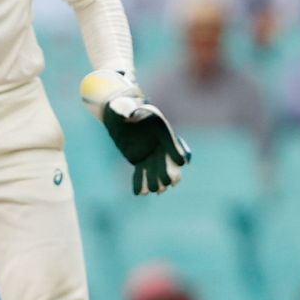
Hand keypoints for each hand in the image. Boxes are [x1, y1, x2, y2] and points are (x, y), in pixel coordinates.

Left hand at [81, 70, 190, 195]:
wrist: (118, 112)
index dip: (177, 152)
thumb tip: (127, 116)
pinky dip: (140, 183)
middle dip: (169, 172)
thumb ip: (127, 110)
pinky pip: (141, 173)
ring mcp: (149, 153)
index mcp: (160, 129)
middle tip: (168, 182)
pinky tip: (139, 193)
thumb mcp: (123, 105)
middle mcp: (158, 144)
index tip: (182, 162)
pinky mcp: (139, 160)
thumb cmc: (122, 106)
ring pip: (156, 171)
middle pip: (168, 162)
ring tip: (155, 190)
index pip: (172, 143)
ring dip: (156, 181)